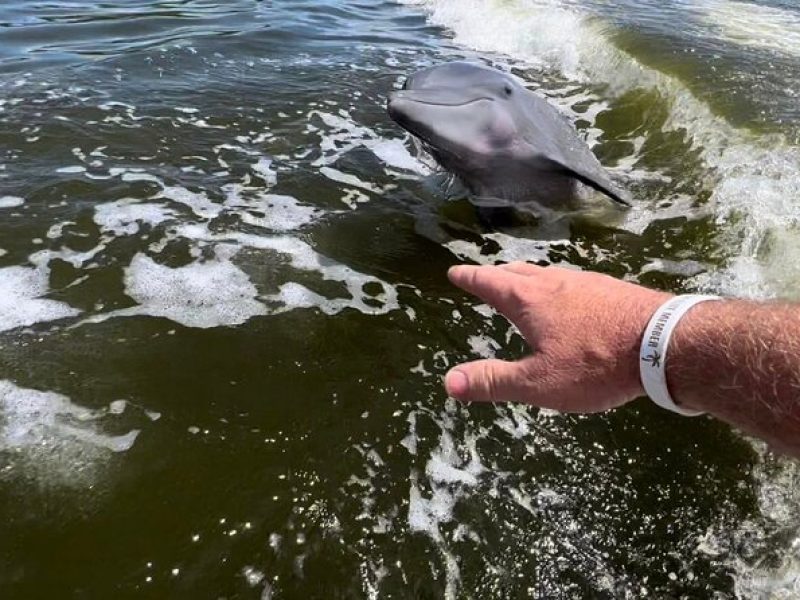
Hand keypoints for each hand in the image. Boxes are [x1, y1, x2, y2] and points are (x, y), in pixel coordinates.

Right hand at [444, 263, 670, 411]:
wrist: (663, 343)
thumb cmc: (594, 364)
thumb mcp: (537, 382)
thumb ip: (493, 381)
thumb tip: (448, 381)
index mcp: (529, 301)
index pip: (489, 283)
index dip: (470, 278)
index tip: (455, 272)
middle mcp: (554, 283)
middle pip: (517, 272)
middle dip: (496, 274)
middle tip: (485, 277)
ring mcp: (586, 283)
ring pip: (547, 274)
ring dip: (527, 277)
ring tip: (522, 285)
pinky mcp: (612, 290)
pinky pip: (572, 282)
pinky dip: (556, 286)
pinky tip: (569, 300)